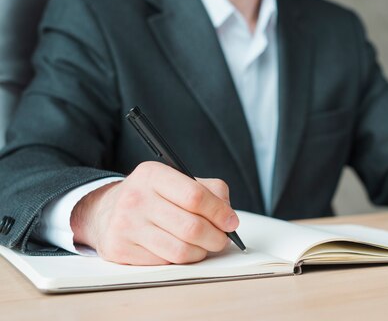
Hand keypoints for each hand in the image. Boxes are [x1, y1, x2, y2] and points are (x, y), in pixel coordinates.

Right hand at [70, 161, 238, 264]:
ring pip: (180, 250)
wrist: (107, 210)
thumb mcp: (178, 180)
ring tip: (203, 246)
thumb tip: (229, 217)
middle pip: (191, 227)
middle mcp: (135, 198)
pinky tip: (179, 249)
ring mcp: (125, 225)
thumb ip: (210, 191)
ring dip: (200, 252)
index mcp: (153, 174)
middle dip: (216, 238)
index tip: (231, 222)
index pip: (195, 196)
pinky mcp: (119, 249)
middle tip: (222, 239)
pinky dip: (180, 260)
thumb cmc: (153, 196)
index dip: (219, 212)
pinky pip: (164, 263)